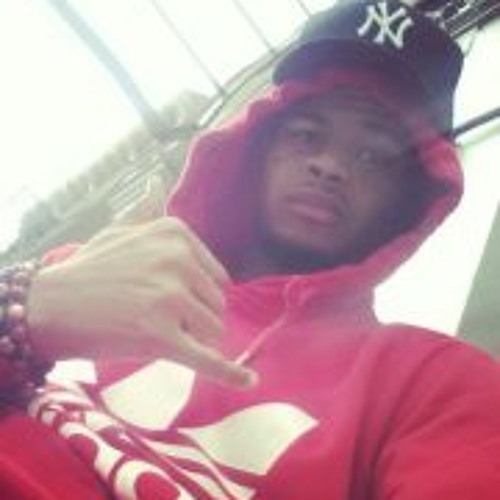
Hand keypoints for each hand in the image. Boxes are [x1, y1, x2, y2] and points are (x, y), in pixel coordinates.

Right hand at [27, 177, 256, 388]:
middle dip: (196, 319)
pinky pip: (206, 359)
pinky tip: (248, 382)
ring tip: (156, 333)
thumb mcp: (120, 230)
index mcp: (176, 234)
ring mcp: (169, 298)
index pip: (217, 278)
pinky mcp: (159, 335)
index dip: (199, 296)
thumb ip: (147, 211)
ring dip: (194, 340)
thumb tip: (157, 183)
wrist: (49, 304)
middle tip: (157, 319)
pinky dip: (229, 373)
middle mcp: (177, 261)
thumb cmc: (88, 269)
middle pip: (217, 305)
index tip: (174, 301)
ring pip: (213, 331)